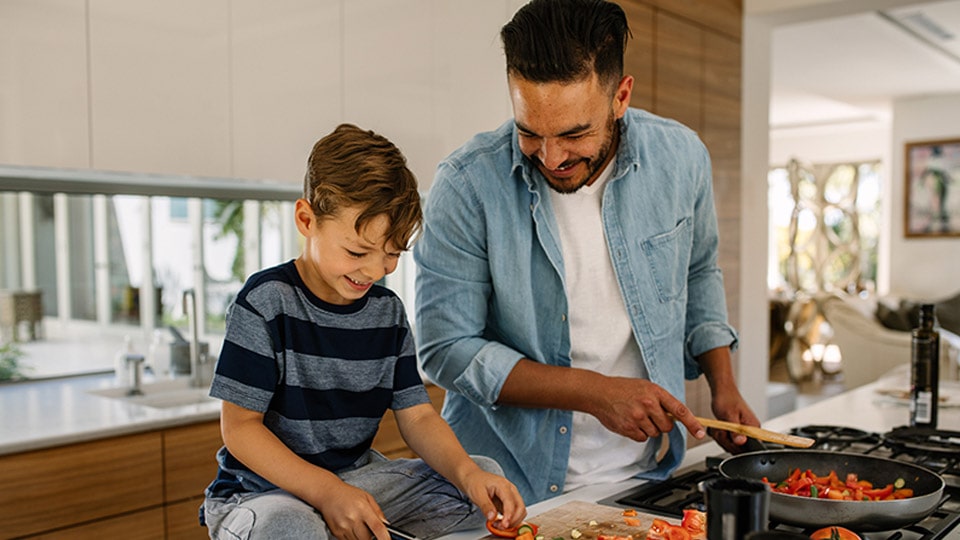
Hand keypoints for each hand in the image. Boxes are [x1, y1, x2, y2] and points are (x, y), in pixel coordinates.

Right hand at [311, 481, 389, 539]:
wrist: (328, 494)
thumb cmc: (348, 494)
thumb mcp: (367, 497)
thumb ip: (378, 512)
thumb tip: (387, 526)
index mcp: (363, 508)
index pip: (377, 527)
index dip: (385, 537)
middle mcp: (352, 518)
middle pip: (367, 538)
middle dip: (371, 536)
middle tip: (368, 527)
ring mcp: (343, 527)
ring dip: (361, 537)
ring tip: (359, 525)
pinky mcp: (336, 532)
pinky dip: (353, 537)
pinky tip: (351, 527)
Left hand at [459, 469, 526, 529]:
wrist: (473, 478)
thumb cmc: (475, 482)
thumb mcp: (477, 494)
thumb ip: (486, 506)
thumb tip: (492, 517)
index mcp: (503, 485)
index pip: (511, 502)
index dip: (509, 516)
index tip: (503, 525)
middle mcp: (510, 490)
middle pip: (520, 507)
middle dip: (513, 520)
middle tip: (500, 527)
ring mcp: (511, 495)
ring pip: (520, 511)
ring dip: (513, 521)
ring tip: (499, 525)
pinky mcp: (509, 501)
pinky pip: (515, 512)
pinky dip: (510, 519)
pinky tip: (500, 522)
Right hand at [588, 377, 705, 442]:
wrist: (599, 392)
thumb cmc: (622, 388)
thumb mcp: (645, 387)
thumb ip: (660, 400)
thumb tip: (675, 416)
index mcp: (655, 392)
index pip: (680, 410)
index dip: (692, 423)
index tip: (701, 433)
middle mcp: (648, 404)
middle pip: (667, 426)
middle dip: (661, 424)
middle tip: (649, 415)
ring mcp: (638, 417)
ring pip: (654, 433)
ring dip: (648, 428)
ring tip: (635, 415)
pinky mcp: (629, 428)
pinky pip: (642, 438)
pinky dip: (638, 433)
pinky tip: (629, 422)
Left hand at [709, 388, 760, 453]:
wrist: (722, 391)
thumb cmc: (727, 399)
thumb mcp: (729, 415)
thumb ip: (735, 431)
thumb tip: (741, 442)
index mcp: (754, 428)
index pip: (749, 448)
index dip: (736, 446)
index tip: (727, 436)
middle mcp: (751, 432)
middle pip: (738, 449)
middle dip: (725, 440)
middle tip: (720, 428)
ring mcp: (743, 433)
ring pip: (730, 446)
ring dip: (720, 437)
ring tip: (719, 426)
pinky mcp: (736, 433)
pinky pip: (726, 441)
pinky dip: (719, 435)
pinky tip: (718, 427)